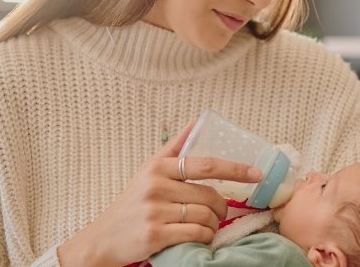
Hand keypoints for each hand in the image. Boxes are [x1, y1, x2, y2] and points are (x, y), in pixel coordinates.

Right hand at [58, 121, 262, 265]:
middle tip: (219, 213)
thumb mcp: (148, 171)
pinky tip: (199, 236)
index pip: (204, 164)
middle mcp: (156, 185)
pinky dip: (204, 237)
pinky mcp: (155, 234)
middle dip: (221, 207)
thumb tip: (197, 121)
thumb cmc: (132, 203)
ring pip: (205, 216)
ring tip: (206, 226)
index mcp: (157, 167)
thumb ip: (173, 148)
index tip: (256, 173)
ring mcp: (155, 210)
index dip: (234, 168)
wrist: (103, 237)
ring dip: (213, 224)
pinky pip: (196, 234)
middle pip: (209, 195)